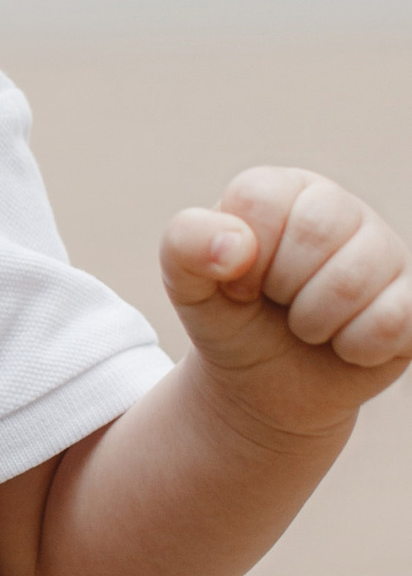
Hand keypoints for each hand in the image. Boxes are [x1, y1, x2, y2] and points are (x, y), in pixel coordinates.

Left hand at [162, 168, 411, 435]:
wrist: (263, 385)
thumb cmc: (232, 319)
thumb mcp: (187, 283)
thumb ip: (185, 245)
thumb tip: (235, 247)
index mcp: (287, 189)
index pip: (261, 199)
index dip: (239, 257)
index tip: (237, 282)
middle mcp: (345, 210)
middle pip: (315, 233)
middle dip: (279, 288)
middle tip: (277, 304)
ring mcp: (388, 254)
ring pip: (353, 282)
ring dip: (313, 323)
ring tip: (307, 325)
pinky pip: (393, 321)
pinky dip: (354, 348)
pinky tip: (345, 343)